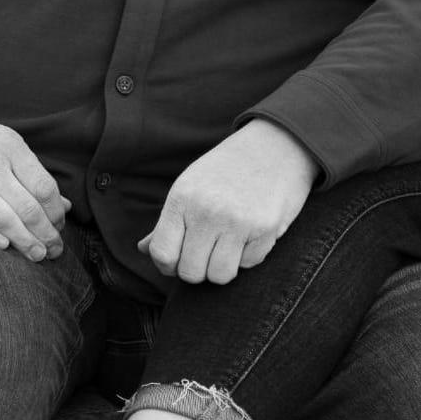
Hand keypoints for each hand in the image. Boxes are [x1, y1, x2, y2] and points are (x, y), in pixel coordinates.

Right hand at [0, 98, 70, 261]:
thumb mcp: (5, 144)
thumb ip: (33, 174)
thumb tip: (64, 206)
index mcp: (10, 147)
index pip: (44, 187)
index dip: (56, 212)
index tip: (60, 227)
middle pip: (27, 207)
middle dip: (46, 233)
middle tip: (56, 251)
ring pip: (2, 217)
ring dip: (24, 240)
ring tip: (38, 255)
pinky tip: (3, 246)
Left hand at [140, 120, 319, 284]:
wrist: (277, 144)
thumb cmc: (228, 168)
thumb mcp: (192, 184)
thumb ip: (168, 221)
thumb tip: (143, 249)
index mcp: (182, 198)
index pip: (162, 253)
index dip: (168, 265)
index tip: (180, 258)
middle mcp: (207, 211)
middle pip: (190, 272)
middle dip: (198, 269)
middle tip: (208, 250)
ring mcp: (237, 221)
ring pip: (220, 276)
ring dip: (223, 266)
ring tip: (229, 244)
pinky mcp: (265, 228)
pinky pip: (249, 264)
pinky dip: (249, 255)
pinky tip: (251, 232)